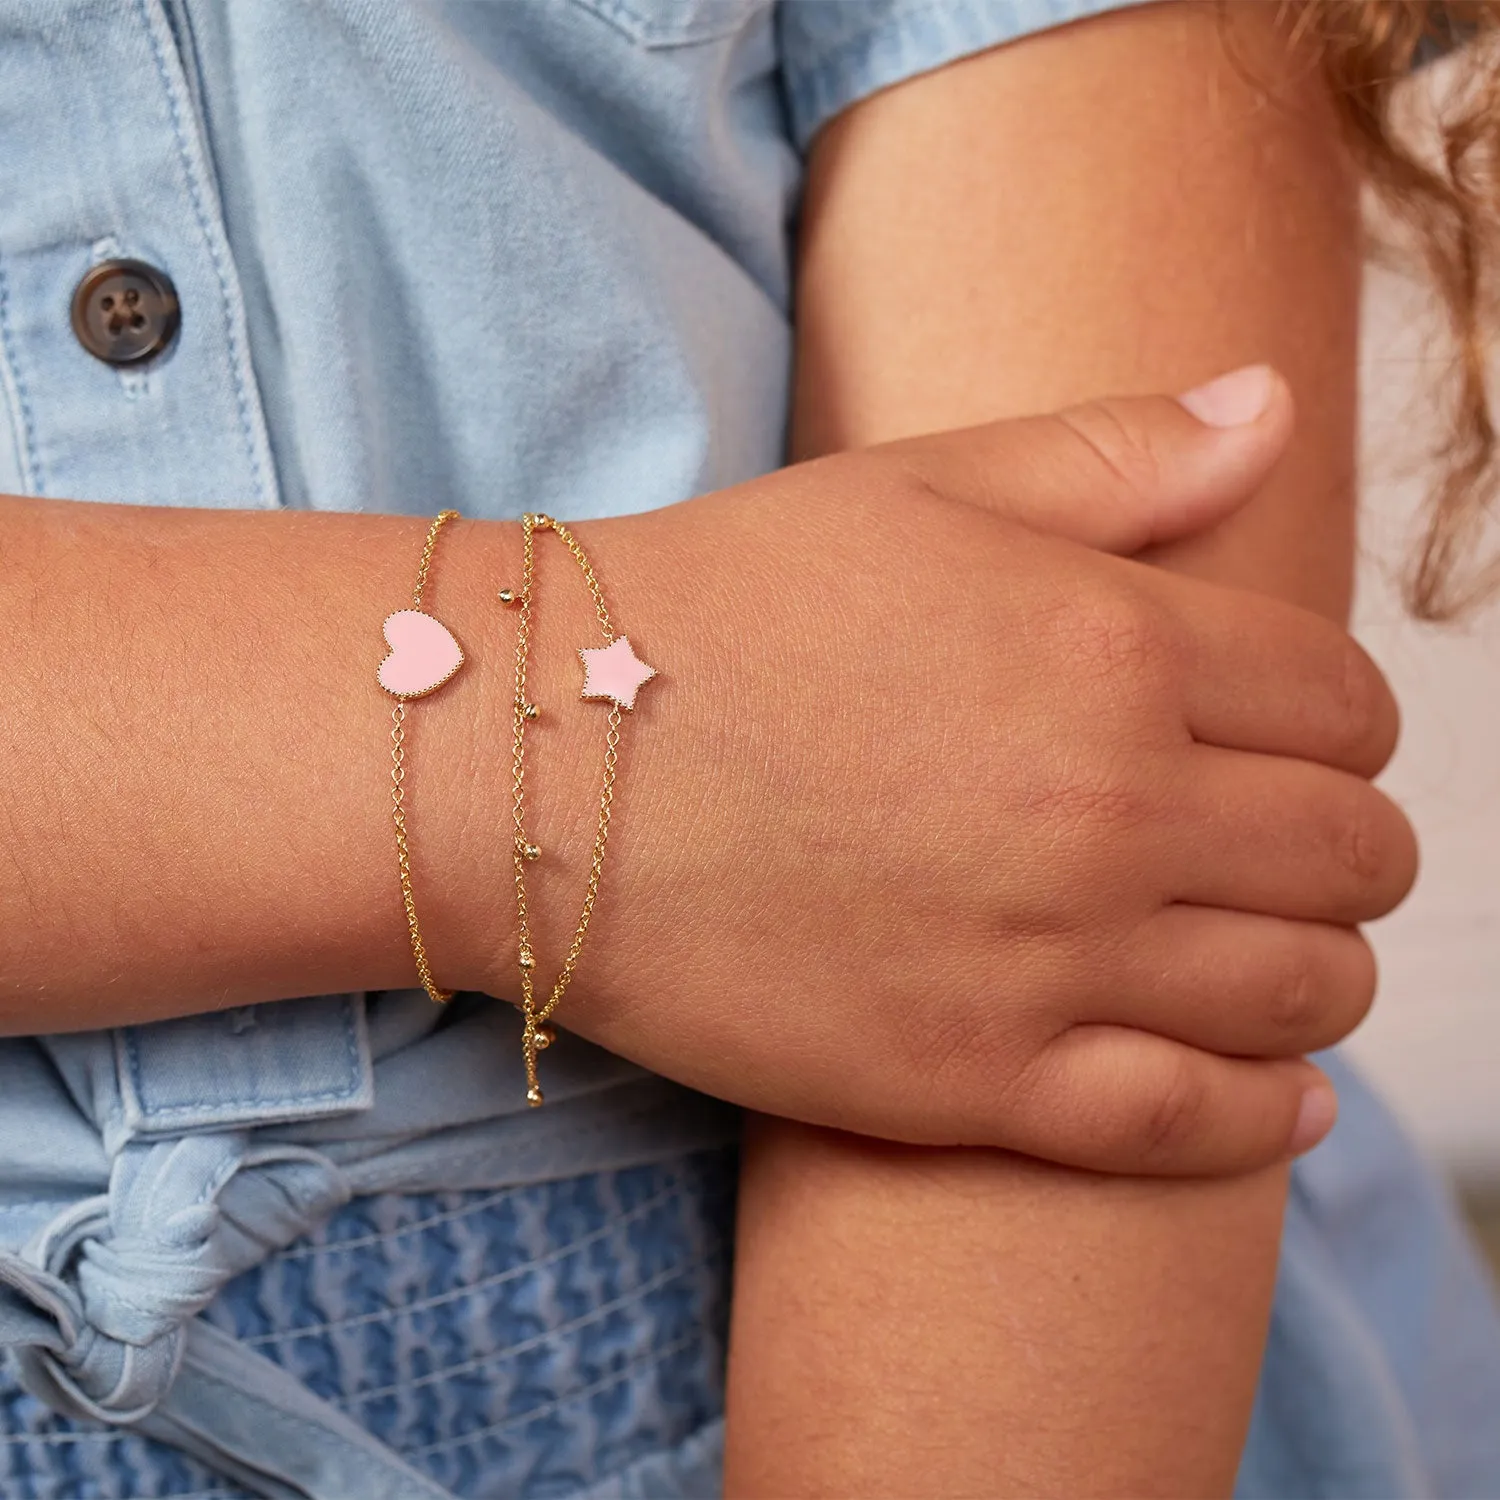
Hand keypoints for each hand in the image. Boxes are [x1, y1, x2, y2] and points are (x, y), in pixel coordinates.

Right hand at [523, 367, 1415, 1174]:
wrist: (540, 763)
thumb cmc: (721, 607)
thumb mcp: (915, 487)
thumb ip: (1113, 455)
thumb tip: (1273, 405)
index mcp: (1114, 646)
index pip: (1346, 706)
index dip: (1349, 725)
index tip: (1306, 741)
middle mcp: (1110, 809)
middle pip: (1350, 854)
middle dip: (1349, 848)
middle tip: (1293, 848)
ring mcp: (1046, 959)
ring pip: (1302, 994)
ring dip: (1321, 974)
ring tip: (1274, 954)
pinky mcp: (970, 1082)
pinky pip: (1189, 1127)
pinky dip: (1264, 1117)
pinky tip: (1283, 1101)